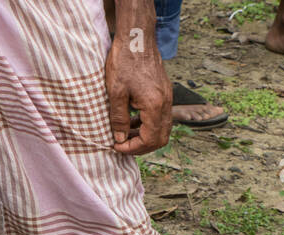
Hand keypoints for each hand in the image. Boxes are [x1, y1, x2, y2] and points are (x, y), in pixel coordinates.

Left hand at [105, 32, 170, 154]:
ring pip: (162, 129)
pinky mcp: (164, 93)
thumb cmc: (124, 61)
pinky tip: (132, 121)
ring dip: (145, 136)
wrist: (136, 38)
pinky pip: (160, 117)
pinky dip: (148, 125)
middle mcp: (165, 103)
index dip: (133, 148)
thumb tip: (120, 140)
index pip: (150, 139)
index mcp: (155, 105)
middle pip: (160, 138)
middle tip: (123, 146)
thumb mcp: (116, 93)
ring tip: (125, 135)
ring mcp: (167, 98)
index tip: (117, 147)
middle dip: (141, 147)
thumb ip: (119, 119)